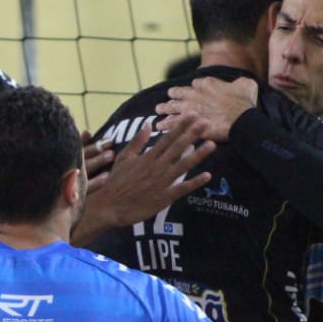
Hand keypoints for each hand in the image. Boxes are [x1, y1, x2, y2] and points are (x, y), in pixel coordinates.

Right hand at [72, 119, 214, 245]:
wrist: (110, 206)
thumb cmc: (116, 181)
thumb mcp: (124, 158)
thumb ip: (137, 141)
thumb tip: (148, 124)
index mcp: (147, 157)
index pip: (167, 138)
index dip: (181, 126)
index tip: (192, 115)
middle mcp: (157, 167)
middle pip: (178, 148)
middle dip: (193, 134)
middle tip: (207, 123)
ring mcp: (162, 182)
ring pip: (183, 166)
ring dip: (198, 155)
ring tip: (212, 144)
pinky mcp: (164, 197)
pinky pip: (182, 188)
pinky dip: (194, 182)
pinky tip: (207, 175)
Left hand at [155, 76, 259, 141]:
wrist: (240, 120)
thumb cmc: (244, 103)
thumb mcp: (246, 85)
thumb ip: (240, 83)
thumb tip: (240, 83)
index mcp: (207, 83)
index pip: (196, 84)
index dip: (193, 88)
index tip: (192, 91)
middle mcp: (194, 94)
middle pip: (179, 93)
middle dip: (173, 96)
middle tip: (168, 98)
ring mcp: (188, 108)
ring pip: (172, 107)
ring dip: (165, 108)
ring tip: (159, 110)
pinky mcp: (186, 122)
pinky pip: (171, 122)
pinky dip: (165, 124)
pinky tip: (160, 126)